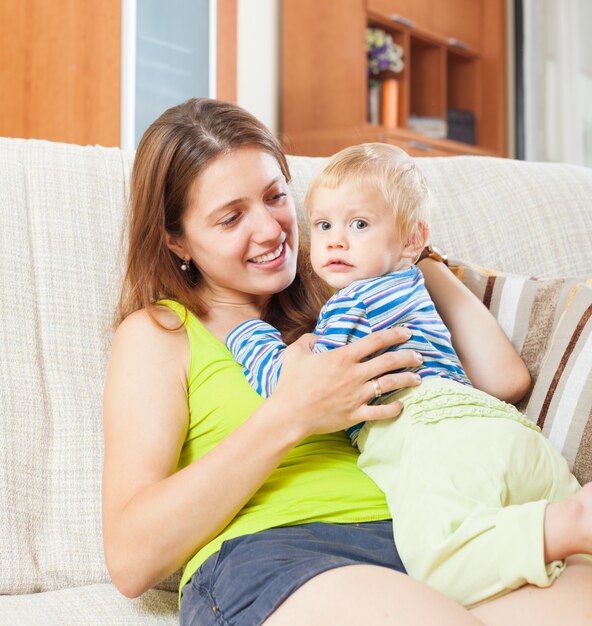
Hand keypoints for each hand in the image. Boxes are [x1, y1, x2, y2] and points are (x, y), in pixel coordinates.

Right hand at [272, 327, 422, 438]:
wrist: (288, 414)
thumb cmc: (290, 383)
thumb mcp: (295, 353)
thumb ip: (308, 340)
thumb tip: (316, 336)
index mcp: (342, 357)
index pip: (376, 341)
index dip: (394, 334)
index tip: (406, 332)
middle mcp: (354, 375)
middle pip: (389, 361)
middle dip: (408, 357)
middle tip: (419, 356)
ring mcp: (357, 396)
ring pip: (390, 384)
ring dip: (407, 380)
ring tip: (418, 378)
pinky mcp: (355, 414)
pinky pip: (380, 412)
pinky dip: (393, 409)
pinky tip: (401, 405)